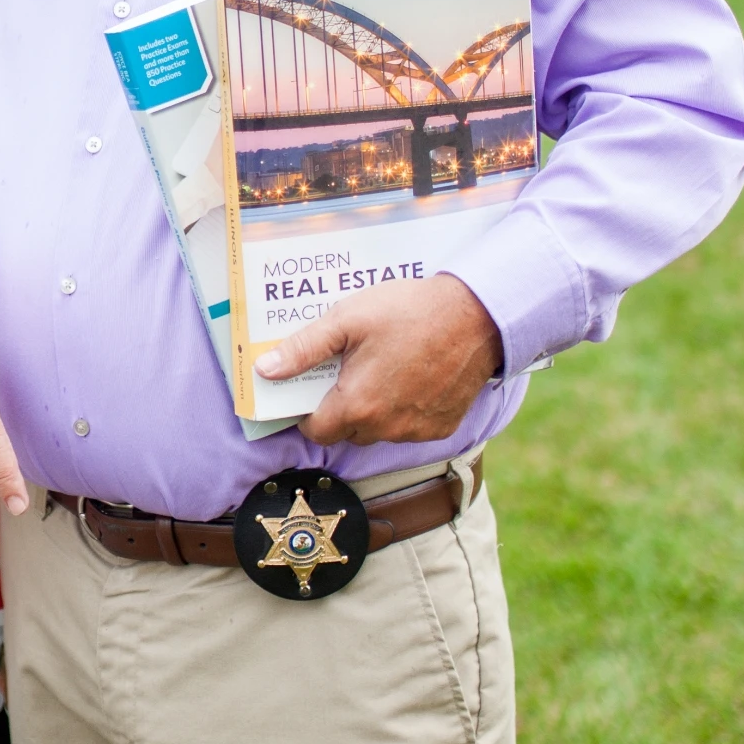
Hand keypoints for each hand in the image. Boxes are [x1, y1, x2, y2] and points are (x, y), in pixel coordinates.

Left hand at [252, 274, 503, 448]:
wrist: (477, 315)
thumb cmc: (410, 312)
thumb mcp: (347, 320)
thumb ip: (304, 348)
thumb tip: (266, 370)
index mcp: (357, 406)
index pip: (315, 431)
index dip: (307, 411)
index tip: (313, 387)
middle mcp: (386, 428)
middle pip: (347, 431)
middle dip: (341, 407)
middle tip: (350, 369)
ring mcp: (417, 431)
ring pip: (379, 431)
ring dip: (373, 410)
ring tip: (382, 368)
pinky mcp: (442, 427)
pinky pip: (410, 427)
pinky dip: (404, 410)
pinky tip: (411, 377)